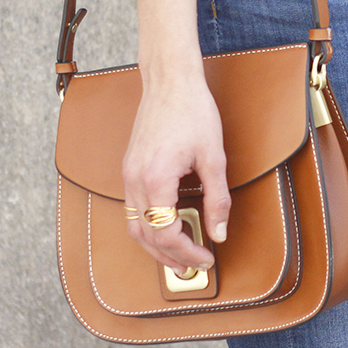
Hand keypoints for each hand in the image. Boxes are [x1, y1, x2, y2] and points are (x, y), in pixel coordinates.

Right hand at [121, 72, 230, 273]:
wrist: (170, 81)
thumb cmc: (194, 112)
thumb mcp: (214, 158)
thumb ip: (217, 199)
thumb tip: (219, 233)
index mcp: (156, 179)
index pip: (166, 233)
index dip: (187, 252)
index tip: (207, 258)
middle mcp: (135, 180)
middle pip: (146, 237)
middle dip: (170, 257)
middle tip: (195, 267)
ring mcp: (128, 174)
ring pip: (134, 226)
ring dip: (155, 246)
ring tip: (179, 257)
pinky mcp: (130, 168)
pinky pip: (134, 209)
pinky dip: (148, 227)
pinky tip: (167, 230)